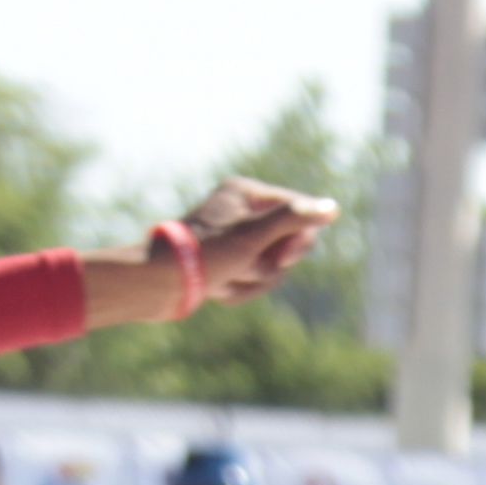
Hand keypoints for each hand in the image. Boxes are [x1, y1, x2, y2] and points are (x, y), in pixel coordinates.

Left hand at [180, 176, 337, 305]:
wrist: (155, 284)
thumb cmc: (203, 254)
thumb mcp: (253, 234)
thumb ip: (294, 218)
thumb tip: (331, 208)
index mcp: (246, 193)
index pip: (300, 212)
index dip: (298, 239)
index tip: (284, 257)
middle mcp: (240, 211)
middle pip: (287, 242)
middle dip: (269, 264)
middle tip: (242, 268)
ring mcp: (231, 238)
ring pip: (270, 266)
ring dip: (251, 280)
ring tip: (223, 280)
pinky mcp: (222, 262)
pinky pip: (249, 280)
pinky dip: (236, 289)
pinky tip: (216, 291)